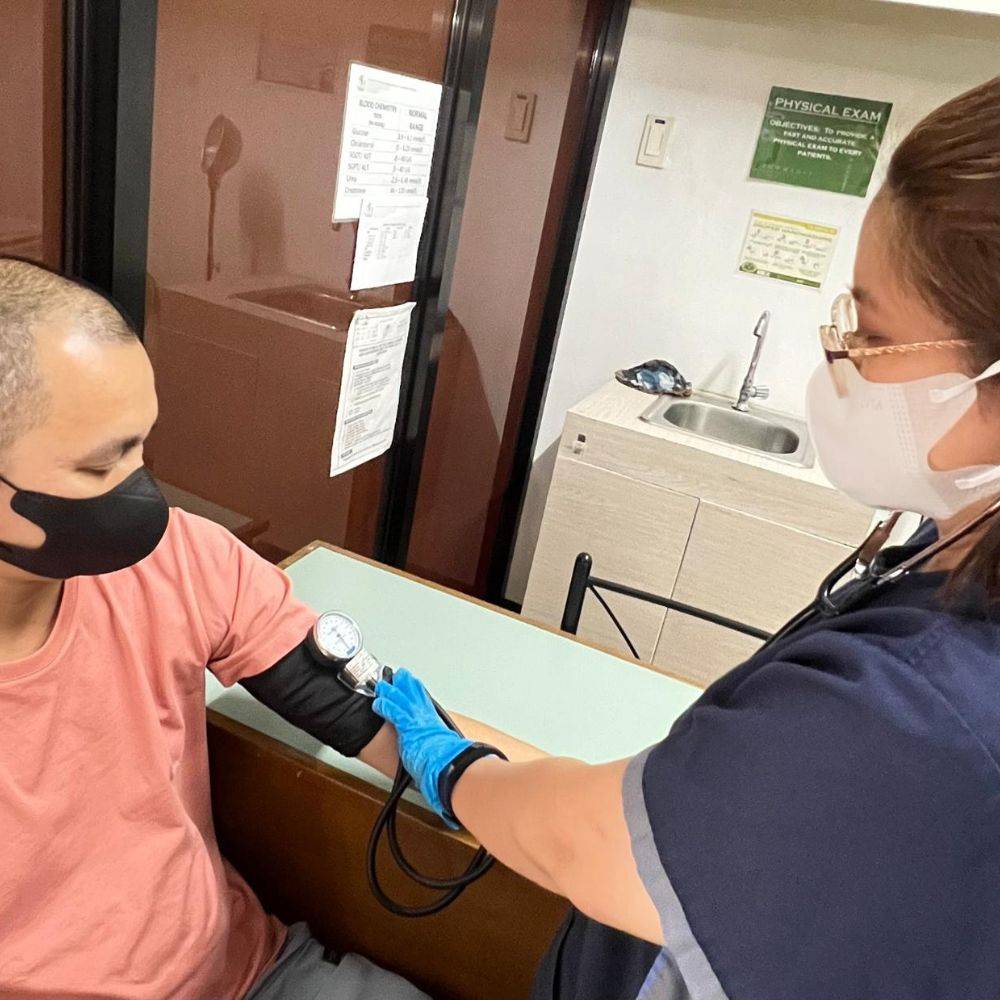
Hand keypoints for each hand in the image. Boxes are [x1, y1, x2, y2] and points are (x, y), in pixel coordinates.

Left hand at [373, 669, 472, 825]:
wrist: (455, 771)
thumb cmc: (452, 771)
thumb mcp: (449, 764)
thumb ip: (442, 766)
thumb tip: (444, 780)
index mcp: (437, 730)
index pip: (427, 708)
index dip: (420, 696)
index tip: (414, 688)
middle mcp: (429, 723)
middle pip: (417, 698)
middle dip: (407, 685)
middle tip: (400, 675)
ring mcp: (419, 723)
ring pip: (403, 700)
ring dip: (392, 691)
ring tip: (381, 684)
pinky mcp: (409, 729)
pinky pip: (395, 713)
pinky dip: (386, 706)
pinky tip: (377, 702)